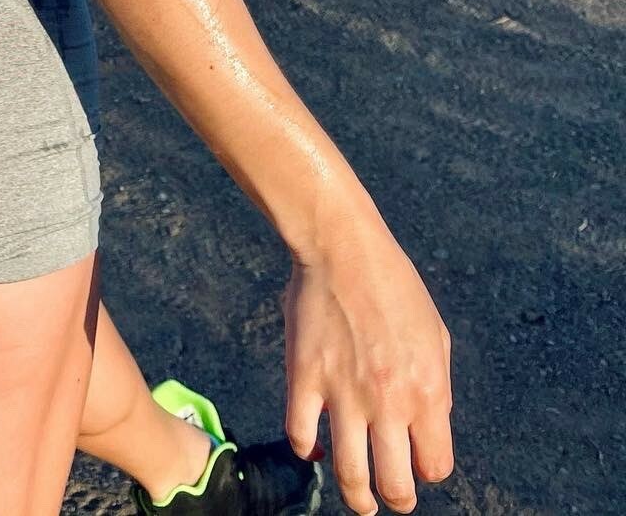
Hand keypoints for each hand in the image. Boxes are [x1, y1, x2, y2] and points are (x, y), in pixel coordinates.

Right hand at [281, 228, 453, 514]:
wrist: (343, 248)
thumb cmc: (394, 286)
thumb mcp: (436, 336)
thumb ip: (437, 389)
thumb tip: (428, 429)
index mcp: (427, 392)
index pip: (435, 466)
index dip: (427, 471)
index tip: (418, 463)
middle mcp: (388, 402)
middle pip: (394, 485)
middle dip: (396, 500)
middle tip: (392, 498)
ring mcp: (343, 393)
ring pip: (350, 475)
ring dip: (357, 496)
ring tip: (359, 499)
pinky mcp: (304, 379)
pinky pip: (301, 436)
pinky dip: (308, 452)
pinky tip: (315, 448)